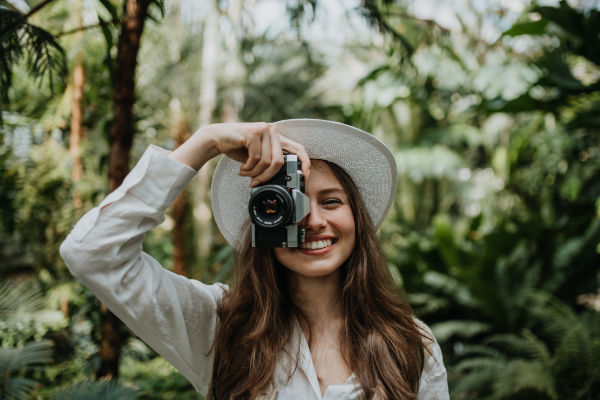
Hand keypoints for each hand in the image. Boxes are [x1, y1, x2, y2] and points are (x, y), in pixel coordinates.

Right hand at [169, 122, 310, 186]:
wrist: (216, 138)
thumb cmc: (237, 148)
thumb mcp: (258, 156)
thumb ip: (270, 161)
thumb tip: (284, 178)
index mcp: (277, 135)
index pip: (298, 148)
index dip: (304, 163)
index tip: (304, 177)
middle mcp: (272, 129)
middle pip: (279, 161)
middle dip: (267, 176)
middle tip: (256, 182)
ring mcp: (263, 129)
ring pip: (267, 162)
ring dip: (254, 173)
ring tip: (246, 173)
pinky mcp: (253, 133)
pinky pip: (256, 159)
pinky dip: (248, 168)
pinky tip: (242, 167)